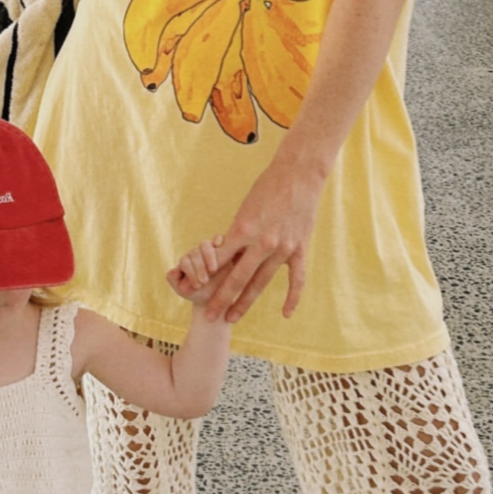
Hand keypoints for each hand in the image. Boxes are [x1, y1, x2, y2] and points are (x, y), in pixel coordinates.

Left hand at [167, 235, 227, 303]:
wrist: (214, 297)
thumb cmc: (197, 293)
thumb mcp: (183, 290)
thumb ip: (174, 278)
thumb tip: (175, 268)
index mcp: (185, 261)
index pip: (185, 261)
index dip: (191, 272)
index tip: (197, 285)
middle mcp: (196, 253)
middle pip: (195, 253)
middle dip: (199, 267)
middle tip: (204, 281)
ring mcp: (209, 249)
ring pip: (205, 244)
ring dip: (209, 255)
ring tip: (212, 269)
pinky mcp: (223, 248)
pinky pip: (219, 238)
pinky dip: (219, 239)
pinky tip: (221, 247)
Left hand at [203, 158, 322, 322]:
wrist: (299, 175)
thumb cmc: (267, 187)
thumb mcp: (245, 209)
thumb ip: (237, 233)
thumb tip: (225, 254)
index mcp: (244, 229)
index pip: (220, 260)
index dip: (205, 277)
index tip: (193, 291)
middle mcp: (263, 242)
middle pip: (237, 278)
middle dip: (221, 299)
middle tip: (208, 317)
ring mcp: (283, 248)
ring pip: (261, 283)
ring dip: (245, 303)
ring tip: (232, 319)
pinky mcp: (299, 249)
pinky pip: (296, 279)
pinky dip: (292, 298)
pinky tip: (285, 314)